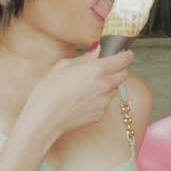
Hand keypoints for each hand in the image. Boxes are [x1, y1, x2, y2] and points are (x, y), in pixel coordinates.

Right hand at [18, 49, 134, 147]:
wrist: (44, 119)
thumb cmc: (49, 91)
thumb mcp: (62, 66)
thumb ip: (84, 58)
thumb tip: (96, 51)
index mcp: (97, 70)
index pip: (123, 59)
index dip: (125, 55)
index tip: (124, 53)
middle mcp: (105, 85)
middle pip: (123, 74)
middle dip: (117, 70)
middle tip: (104, 69)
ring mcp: (104, 101)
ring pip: (115, 89)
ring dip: (108, 85)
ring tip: (88, 86)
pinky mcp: (100, 114)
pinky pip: (106, 102)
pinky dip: (100, 98)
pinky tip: (83, 99)